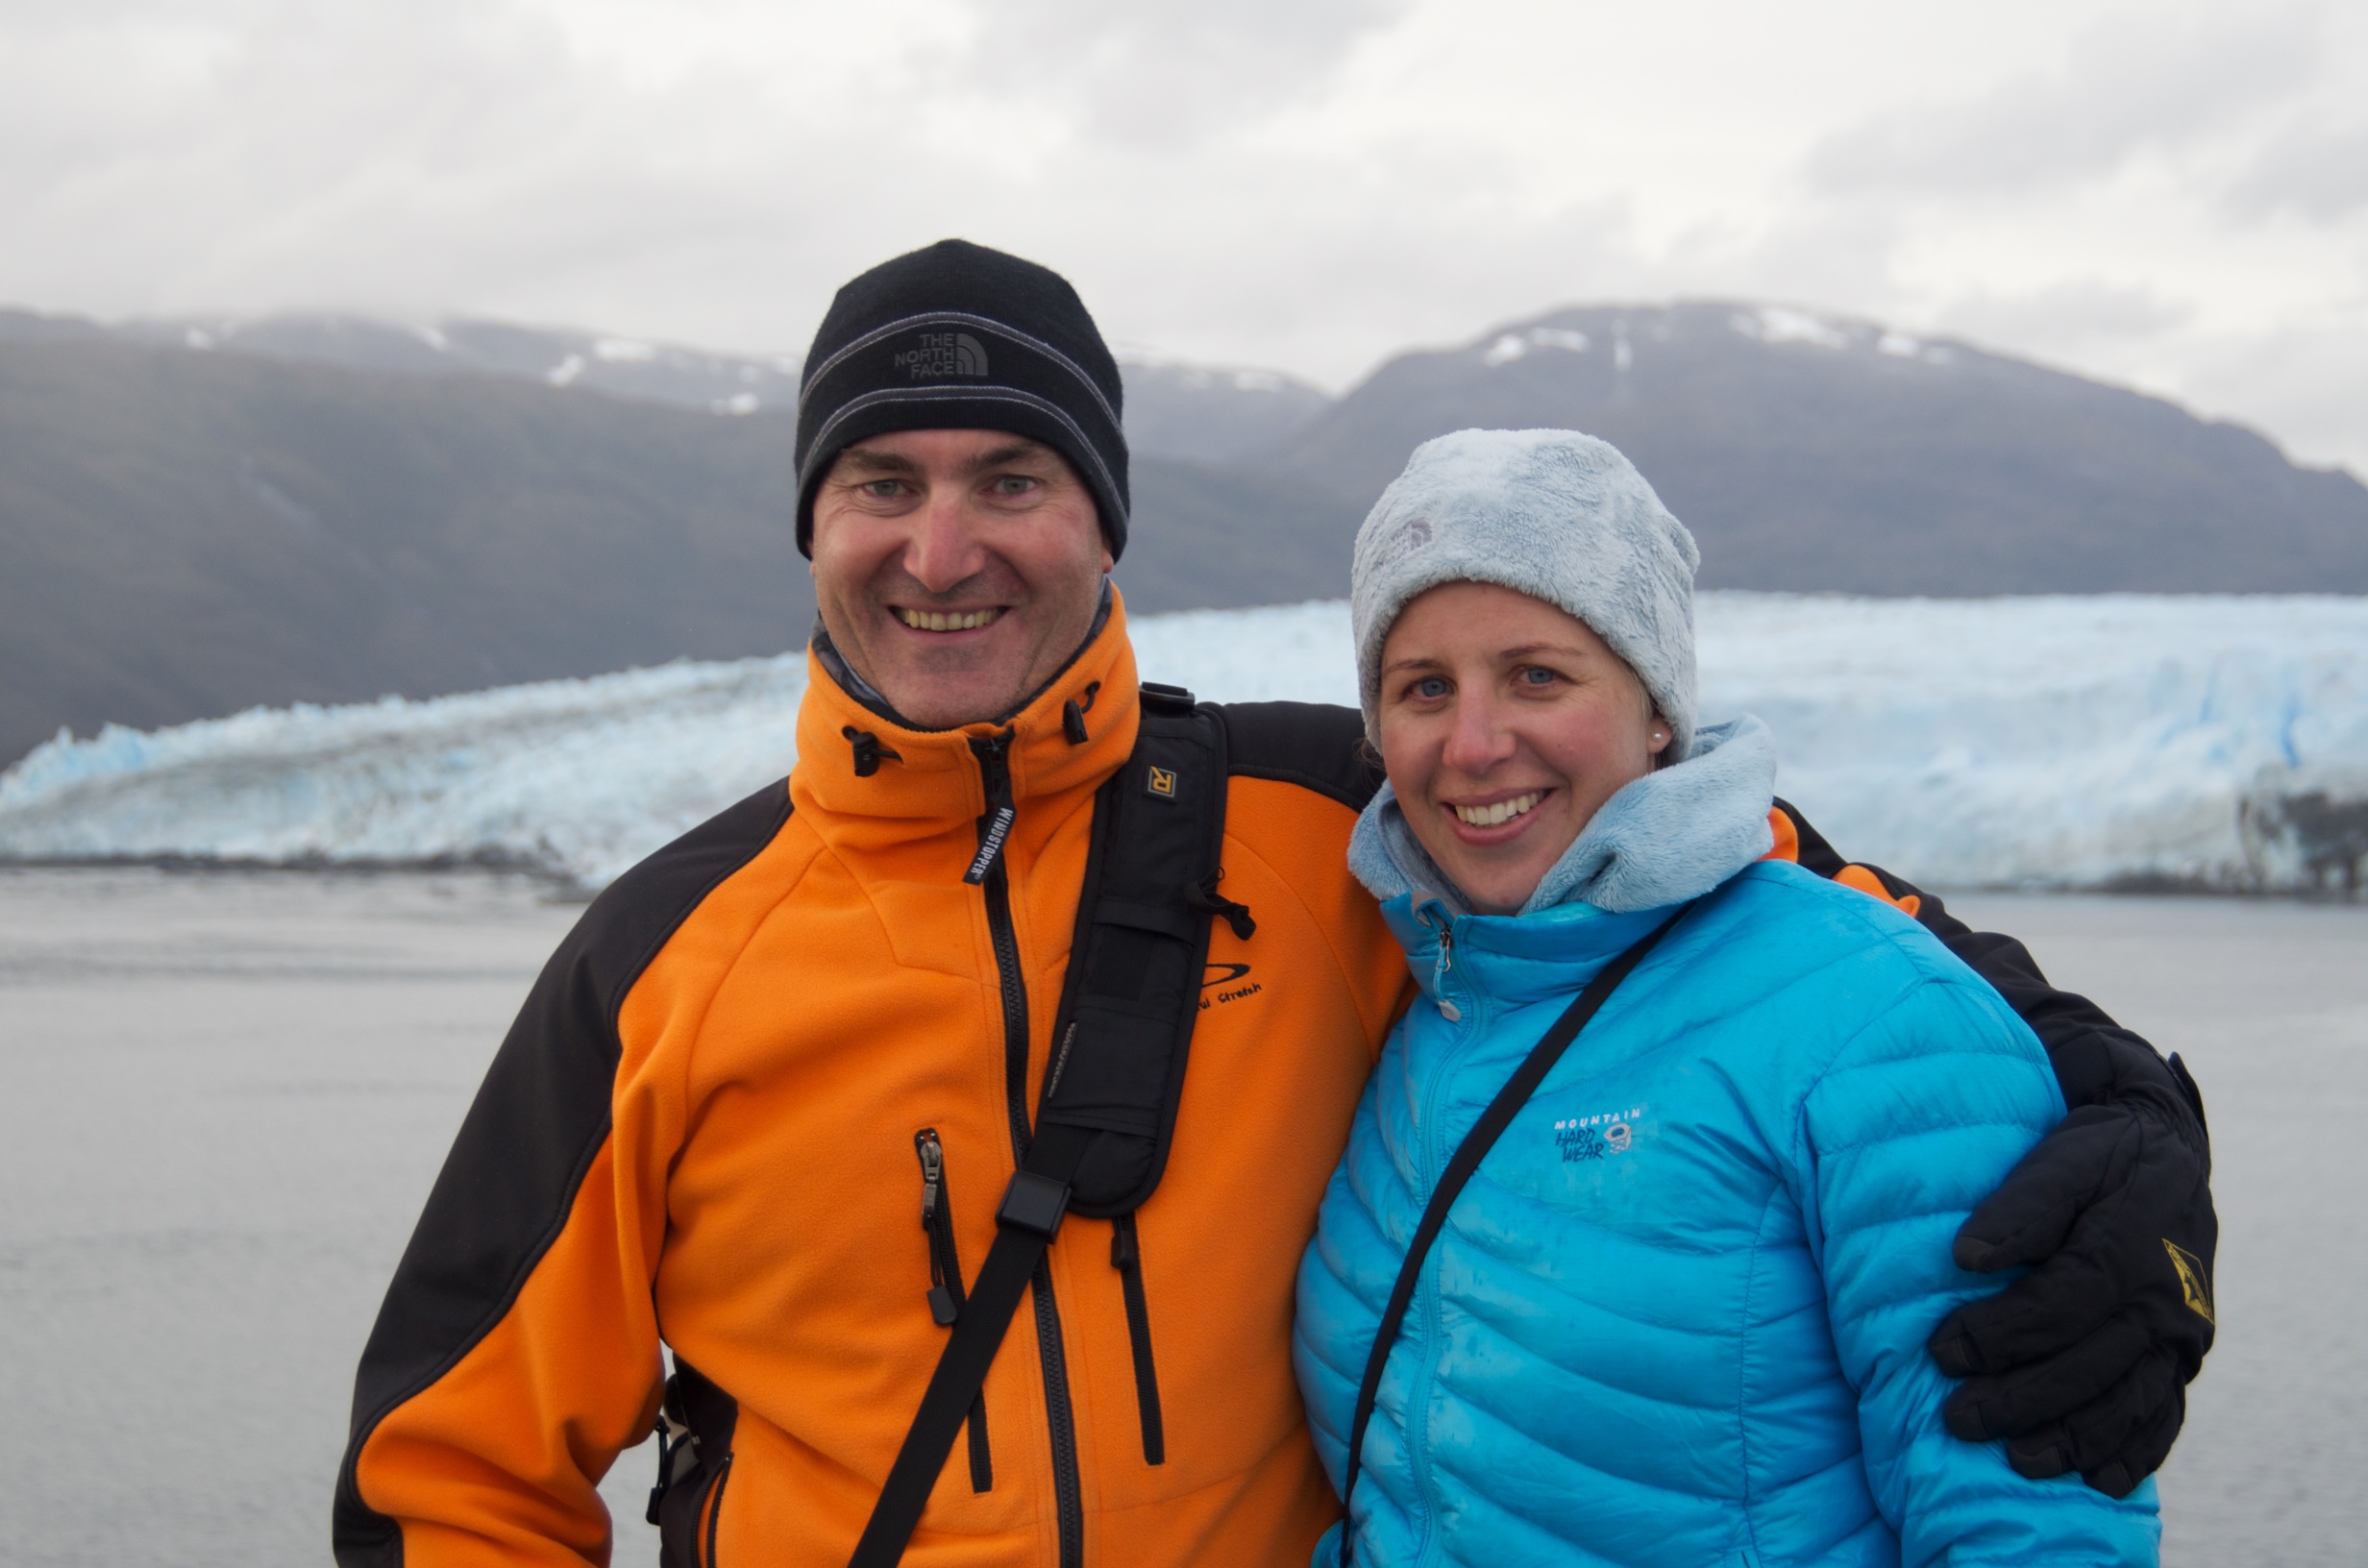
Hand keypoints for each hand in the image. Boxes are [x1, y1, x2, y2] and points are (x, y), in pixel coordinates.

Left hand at [1927, 1071, 2215, 1497]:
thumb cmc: (2102, 1152)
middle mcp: (2163, 1304)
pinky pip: (2166, 1415)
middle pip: (2088, 1367)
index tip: (1939, 1351)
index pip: (2056, 1308)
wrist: (2170, 1148)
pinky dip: (2135, 1452)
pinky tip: (2097, 1479)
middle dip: (2019, 1398)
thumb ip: (2020, 1205)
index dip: (1996, 1336)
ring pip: (2128, 1403)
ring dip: (2072, 1438)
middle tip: (1959, 1418)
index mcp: (2130, 1251)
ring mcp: (2182, 1337)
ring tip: (2017, 1460)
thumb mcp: (2064, 1156)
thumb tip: (1966, 1257)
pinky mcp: (2187, 1356)